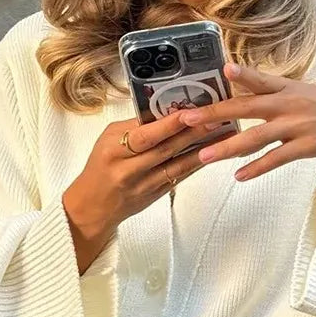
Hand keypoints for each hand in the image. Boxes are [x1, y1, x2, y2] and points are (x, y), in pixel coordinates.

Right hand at [62, 110, 230, 241]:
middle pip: (165, 149)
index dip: (169, 124)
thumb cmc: (100, 167)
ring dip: (202, 149)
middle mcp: (129, 169)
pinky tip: (212, 153)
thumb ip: (134, 127)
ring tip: (222, 133)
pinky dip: (196, 164)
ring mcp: (144, 185)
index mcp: (114, 150)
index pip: (145, 135)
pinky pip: (179, 177)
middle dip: (193, 132)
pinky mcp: (156, 196)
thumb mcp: (108, 140)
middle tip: (216, 117)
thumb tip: (164, 110)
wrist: (93, 206)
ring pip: (178, 165)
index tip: (190, 111)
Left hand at [177, 62, 315, 180]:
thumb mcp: (302, 92)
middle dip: (213, 113)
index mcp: (287, 88)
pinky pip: (276, 159)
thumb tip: (243, 97)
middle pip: (245, 108)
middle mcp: (289, 104)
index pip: (260, 79)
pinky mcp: (306, 147)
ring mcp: (297, 126)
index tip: (221, 70)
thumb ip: (274, 94)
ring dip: (227, 148)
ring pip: (255, 138)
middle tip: (186, 119)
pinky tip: (238, 177)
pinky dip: (256, 168)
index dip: (242, 74)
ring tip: (203, 157)